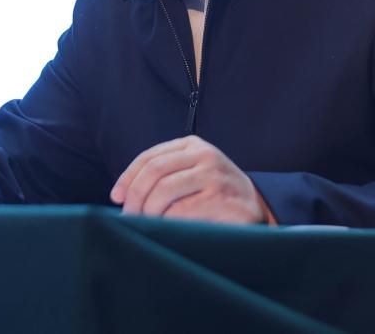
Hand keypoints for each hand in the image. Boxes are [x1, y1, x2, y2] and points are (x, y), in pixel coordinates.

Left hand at [110, 136, 272, 223]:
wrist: (257, 208)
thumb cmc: (215, 193)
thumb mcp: (190, 174)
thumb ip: (163, 176)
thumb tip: (123, 195)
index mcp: (192, 145)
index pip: (150, 157)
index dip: (128, 178)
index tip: (116, 197)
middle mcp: (205, 155)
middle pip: (155, 171)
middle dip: (135, 196)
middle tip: (129, 216)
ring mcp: (215, 176)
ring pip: (165, 191)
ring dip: (148, 212)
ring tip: (146, 224)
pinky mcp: (222, 200)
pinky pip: (181, 211)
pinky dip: (167, 221)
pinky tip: (168, 228)